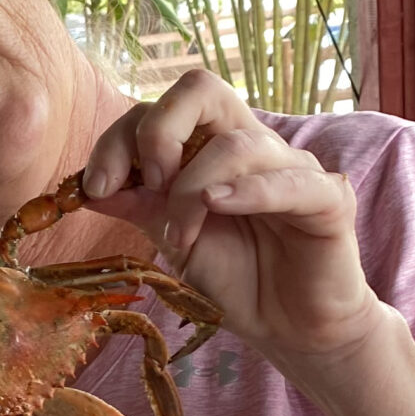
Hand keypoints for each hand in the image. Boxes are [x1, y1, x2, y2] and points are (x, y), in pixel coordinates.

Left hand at [81, 71, 381, 381]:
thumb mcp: (173, 241)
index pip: (158, 108)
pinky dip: (248, 191)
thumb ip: (139, 206)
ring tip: (182, 238)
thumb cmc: (234, 279)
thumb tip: (85, 186)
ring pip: (235, 145)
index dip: (119, 139)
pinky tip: (219, 206)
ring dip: (192, 190)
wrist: (287, 327)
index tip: (97, 188)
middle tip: (148, 186)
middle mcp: (250, 144)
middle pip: (201, 88)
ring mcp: (292, 167)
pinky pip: (289, 180)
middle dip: (157, 132)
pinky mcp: (329, 199)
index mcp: (208, 147)